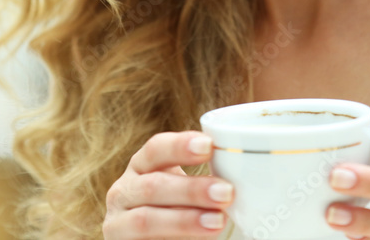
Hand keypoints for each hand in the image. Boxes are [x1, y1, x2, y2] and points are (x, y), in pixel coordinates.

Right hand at [103, 131, 233, 238]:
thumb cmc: (173, 211)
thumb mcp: (184, 193)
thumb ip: (207, 183)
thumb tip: (252, 177)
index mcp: (142, 167)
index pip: (156, 149)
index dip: (180, 146)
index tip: (209, 146)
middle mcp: (124, 191)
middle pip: (153, 185)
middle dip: (191, 189)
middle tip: (226, 193)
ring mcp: (118, 223)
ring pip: (146, 220)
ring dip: (184, 220)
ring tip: (218, 223)